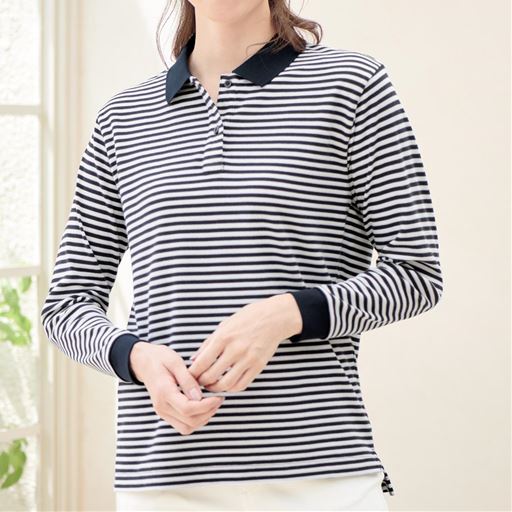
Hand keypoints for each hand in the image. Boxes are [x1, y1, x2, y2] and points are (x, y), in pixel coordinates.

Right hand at [130, 341, 224, 434]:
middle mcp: (161, 407)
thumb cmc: (160, 358)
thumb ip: (187, 380)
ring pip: (187, 428)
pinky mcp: (166, 414)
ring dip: (203, 419)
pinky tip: (202, 405)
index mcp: (163, 393)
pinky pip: (183, 425)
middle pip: (189, 422)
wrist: (143, 362)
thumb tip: (200, 397)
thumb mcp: (175, 362)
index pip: (188, 409)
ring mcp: (162, 412)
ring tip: (212, 402)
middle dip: (208, 412)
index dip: (207, 406)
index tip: (219, 397)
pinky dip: (196, 419)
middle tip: (218, 398)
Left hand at [187, 293, 302, 392]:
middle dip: (201, 383)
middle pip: (211, 376)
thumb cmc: (246, 319)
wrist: (273, 317)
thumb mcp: (224, 325)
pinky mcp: (258, 366)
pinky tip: (227, 383)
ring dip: (215, 388)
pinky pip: (241, 385)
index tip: (189, 375)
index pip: (201, 363)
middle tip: (198, 382)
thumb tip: (194, 359)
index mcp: (223, 337)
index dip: (192, 373)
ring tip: (212, 384)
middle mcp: (235, 349)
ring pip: (226, 384)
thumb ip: (208, 343)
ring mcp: (248, 359)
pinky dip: (231, 388)